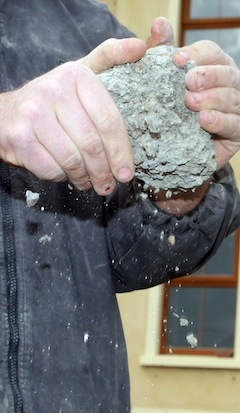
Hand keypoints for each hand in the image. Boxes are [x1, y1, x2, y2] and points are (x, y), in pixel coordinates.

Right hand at [0, 18, 174, 195]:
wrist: (8, 113)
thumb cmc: (55, 100)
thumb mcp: (82, 74)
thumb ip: (110, 59)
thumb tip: (140, 48)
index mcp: (76, 75)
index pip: (109, 120)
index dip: (121, 152)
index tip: (127, 172)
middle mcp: (53, 91)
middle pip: (92, 144)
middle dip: (104, 171)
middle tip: (109, 185)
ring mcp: (33, 114)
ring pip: (72, 160)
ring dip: (85, 178)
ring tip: (90, 183)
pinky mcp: (19, 137)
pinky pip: (52, 168)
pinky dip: (63, 177)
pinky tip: (68, 176)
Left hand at [173, 40, 239, 168]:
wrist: (172, 148)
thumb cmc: (170, 109)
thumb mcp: (163, 79)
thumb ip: (162, 51)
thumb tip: (159, 23)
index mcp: (213, 67)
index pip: (211, 53)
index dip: (196, 54)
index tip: (176, 59)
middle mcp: (228, 86)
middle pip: (226, 73)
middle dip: (208, 75)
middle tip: (188, 82)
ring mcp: (235, 109)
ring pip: (231, 98)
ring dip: (212, 98)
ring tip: (191, 102)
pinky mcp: (235, 133)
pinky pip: (234, 125)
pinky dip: (220, 121)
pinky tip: (204, 120)